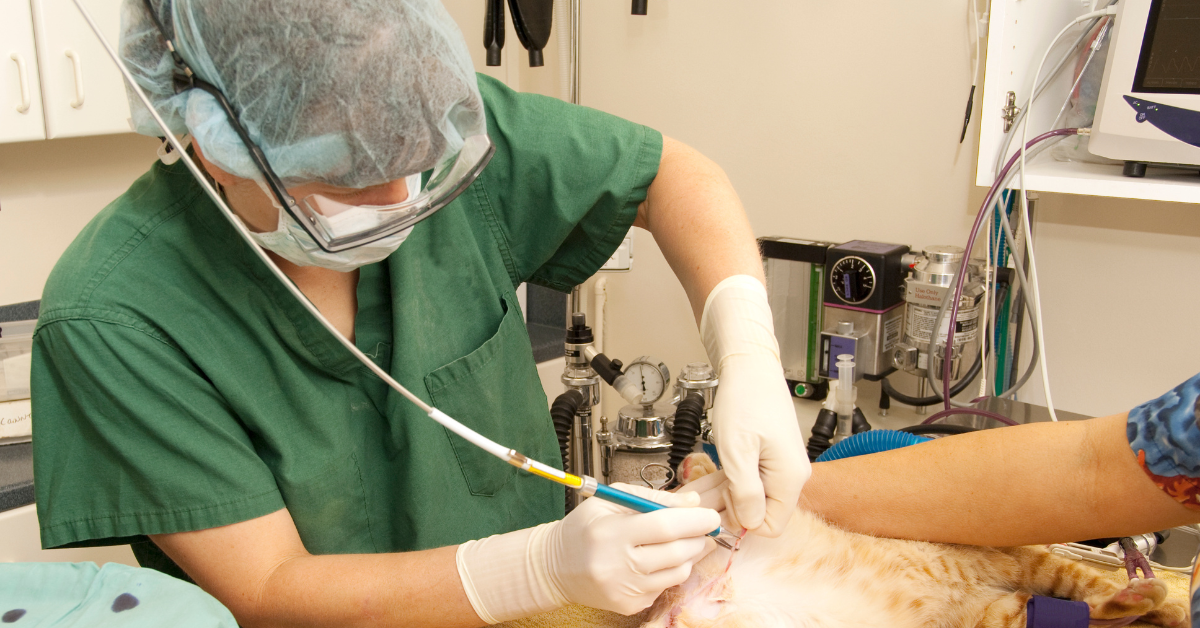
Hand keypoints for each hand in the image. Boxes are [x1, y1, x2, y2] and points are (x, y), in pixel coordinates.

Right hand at [547, 483, 718, 613]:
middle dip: (698, 537)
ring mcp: (624, 589)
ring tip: (682, 541)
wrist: (555, 568)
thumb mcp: (611, 500)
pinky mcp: (629, 605)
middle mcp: (617, 565)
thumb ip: (652, 498)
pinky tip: (657, 560)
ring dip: (689, 554)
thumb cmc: (584, 529)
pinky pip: (665, 586)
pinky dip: (670, 571)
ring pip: (677, 572)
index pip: (663, 526)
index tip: (711, 515)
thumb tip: (693, 503)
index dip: (694, 520)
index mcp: (610, 533)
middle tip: (704, 527)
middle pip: (676, 552)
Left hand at [710, 354, 807, 535]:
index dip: (741, 520)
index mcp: (790, 479)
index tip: (720, 501)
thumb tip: (750, 525)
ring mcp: (782, 467)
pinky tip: (713, 471)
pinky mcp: (771, 458)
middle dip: (729, 507)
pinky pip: (751, 481)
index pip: (770, 527)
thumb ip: (745, 493)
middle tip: (701, 493)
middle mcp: (792, 476)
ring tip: (702, 482)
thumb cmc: (744, 400)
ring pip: (752, 497)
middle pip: (760, 512)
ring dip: (726, 493)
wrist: (750, 367)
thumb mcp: (737, 452)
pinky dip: (730, 479)